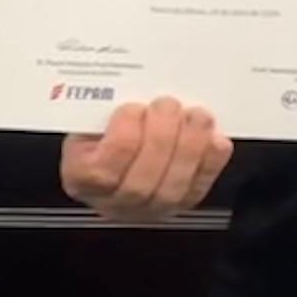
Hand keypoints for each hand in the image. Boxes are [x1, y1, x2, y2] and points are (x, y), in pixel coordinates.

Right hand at [59, 96, 231, 221]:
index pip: (103, 168)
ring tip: (196, 116)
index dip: (123, 137)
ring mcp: (150, 209)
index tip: (133, 107)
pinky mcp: (181, 205)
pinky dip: (211, 162)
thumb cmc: (100, 129)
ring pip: (173, 189)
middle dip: (161, 138)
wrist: (113, 152)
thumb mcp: (88, 116)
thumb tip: (130, 86)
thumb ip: (101, 108)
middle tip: (169, 104)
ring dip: (190, 148)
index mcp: (81, 178)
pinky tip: (214, 139)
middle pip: (141, 183)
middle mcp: (113, 202)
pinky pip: (199, 188)